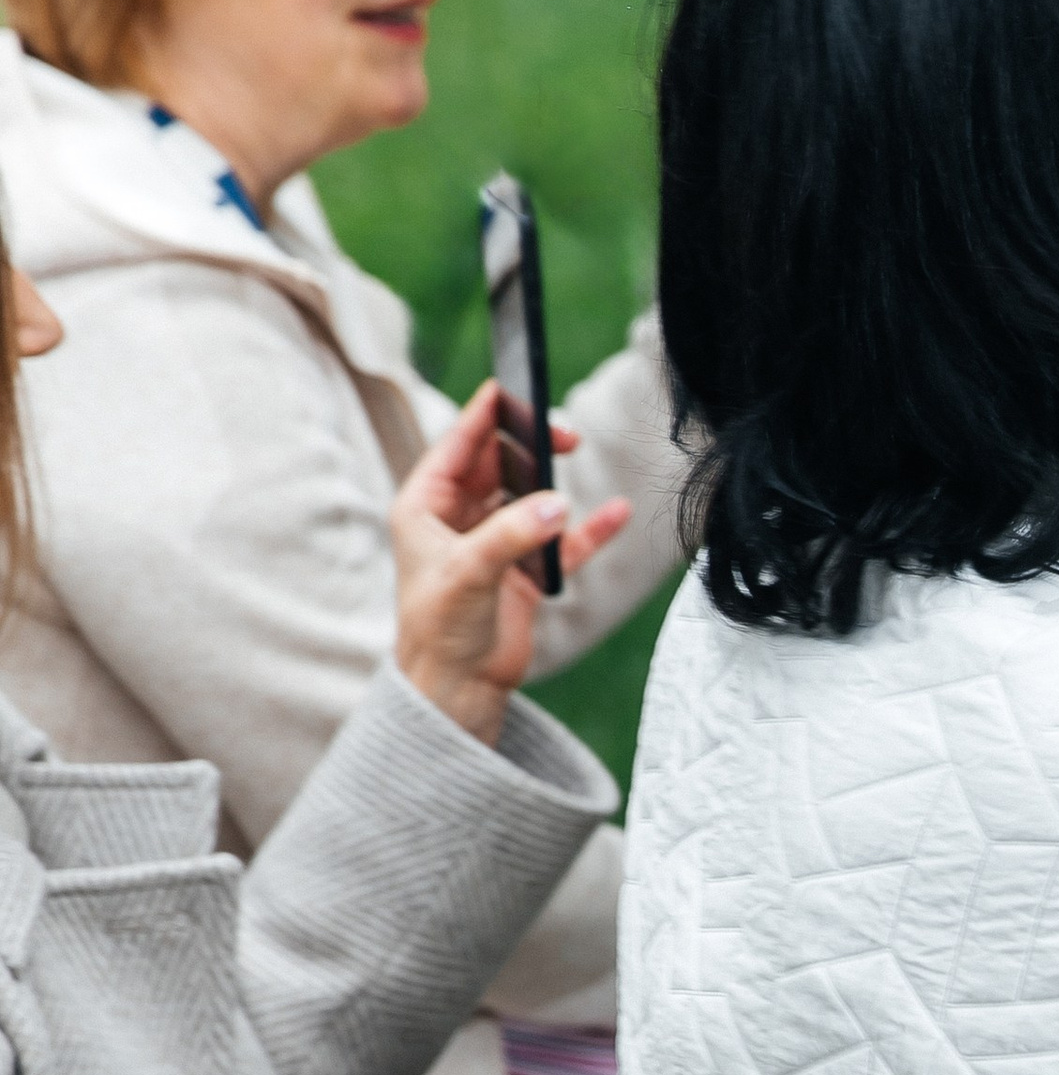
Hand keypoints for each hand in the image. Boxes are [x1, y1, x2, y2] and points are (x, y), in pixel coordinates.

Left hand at [393, 386, 629, 747]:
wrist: (458, 690)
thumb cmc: (440, 630)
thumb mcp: (468, 574)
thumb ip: (511, 535)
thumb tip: (558, 504)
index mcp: (426, 506)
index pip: (459, 445)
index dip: (486, 414)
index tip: (514, 385)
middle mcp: (459, 518)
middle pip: (500, 462)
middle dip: (530, 445)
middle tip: (564, 435)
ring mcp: (495, 542)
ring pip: (532, 495)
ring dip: (556, 481)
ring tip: (579, 458)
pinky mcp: (525, 570)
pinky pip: (564, 540)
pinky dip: (590, 528)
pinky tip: (617, 513)